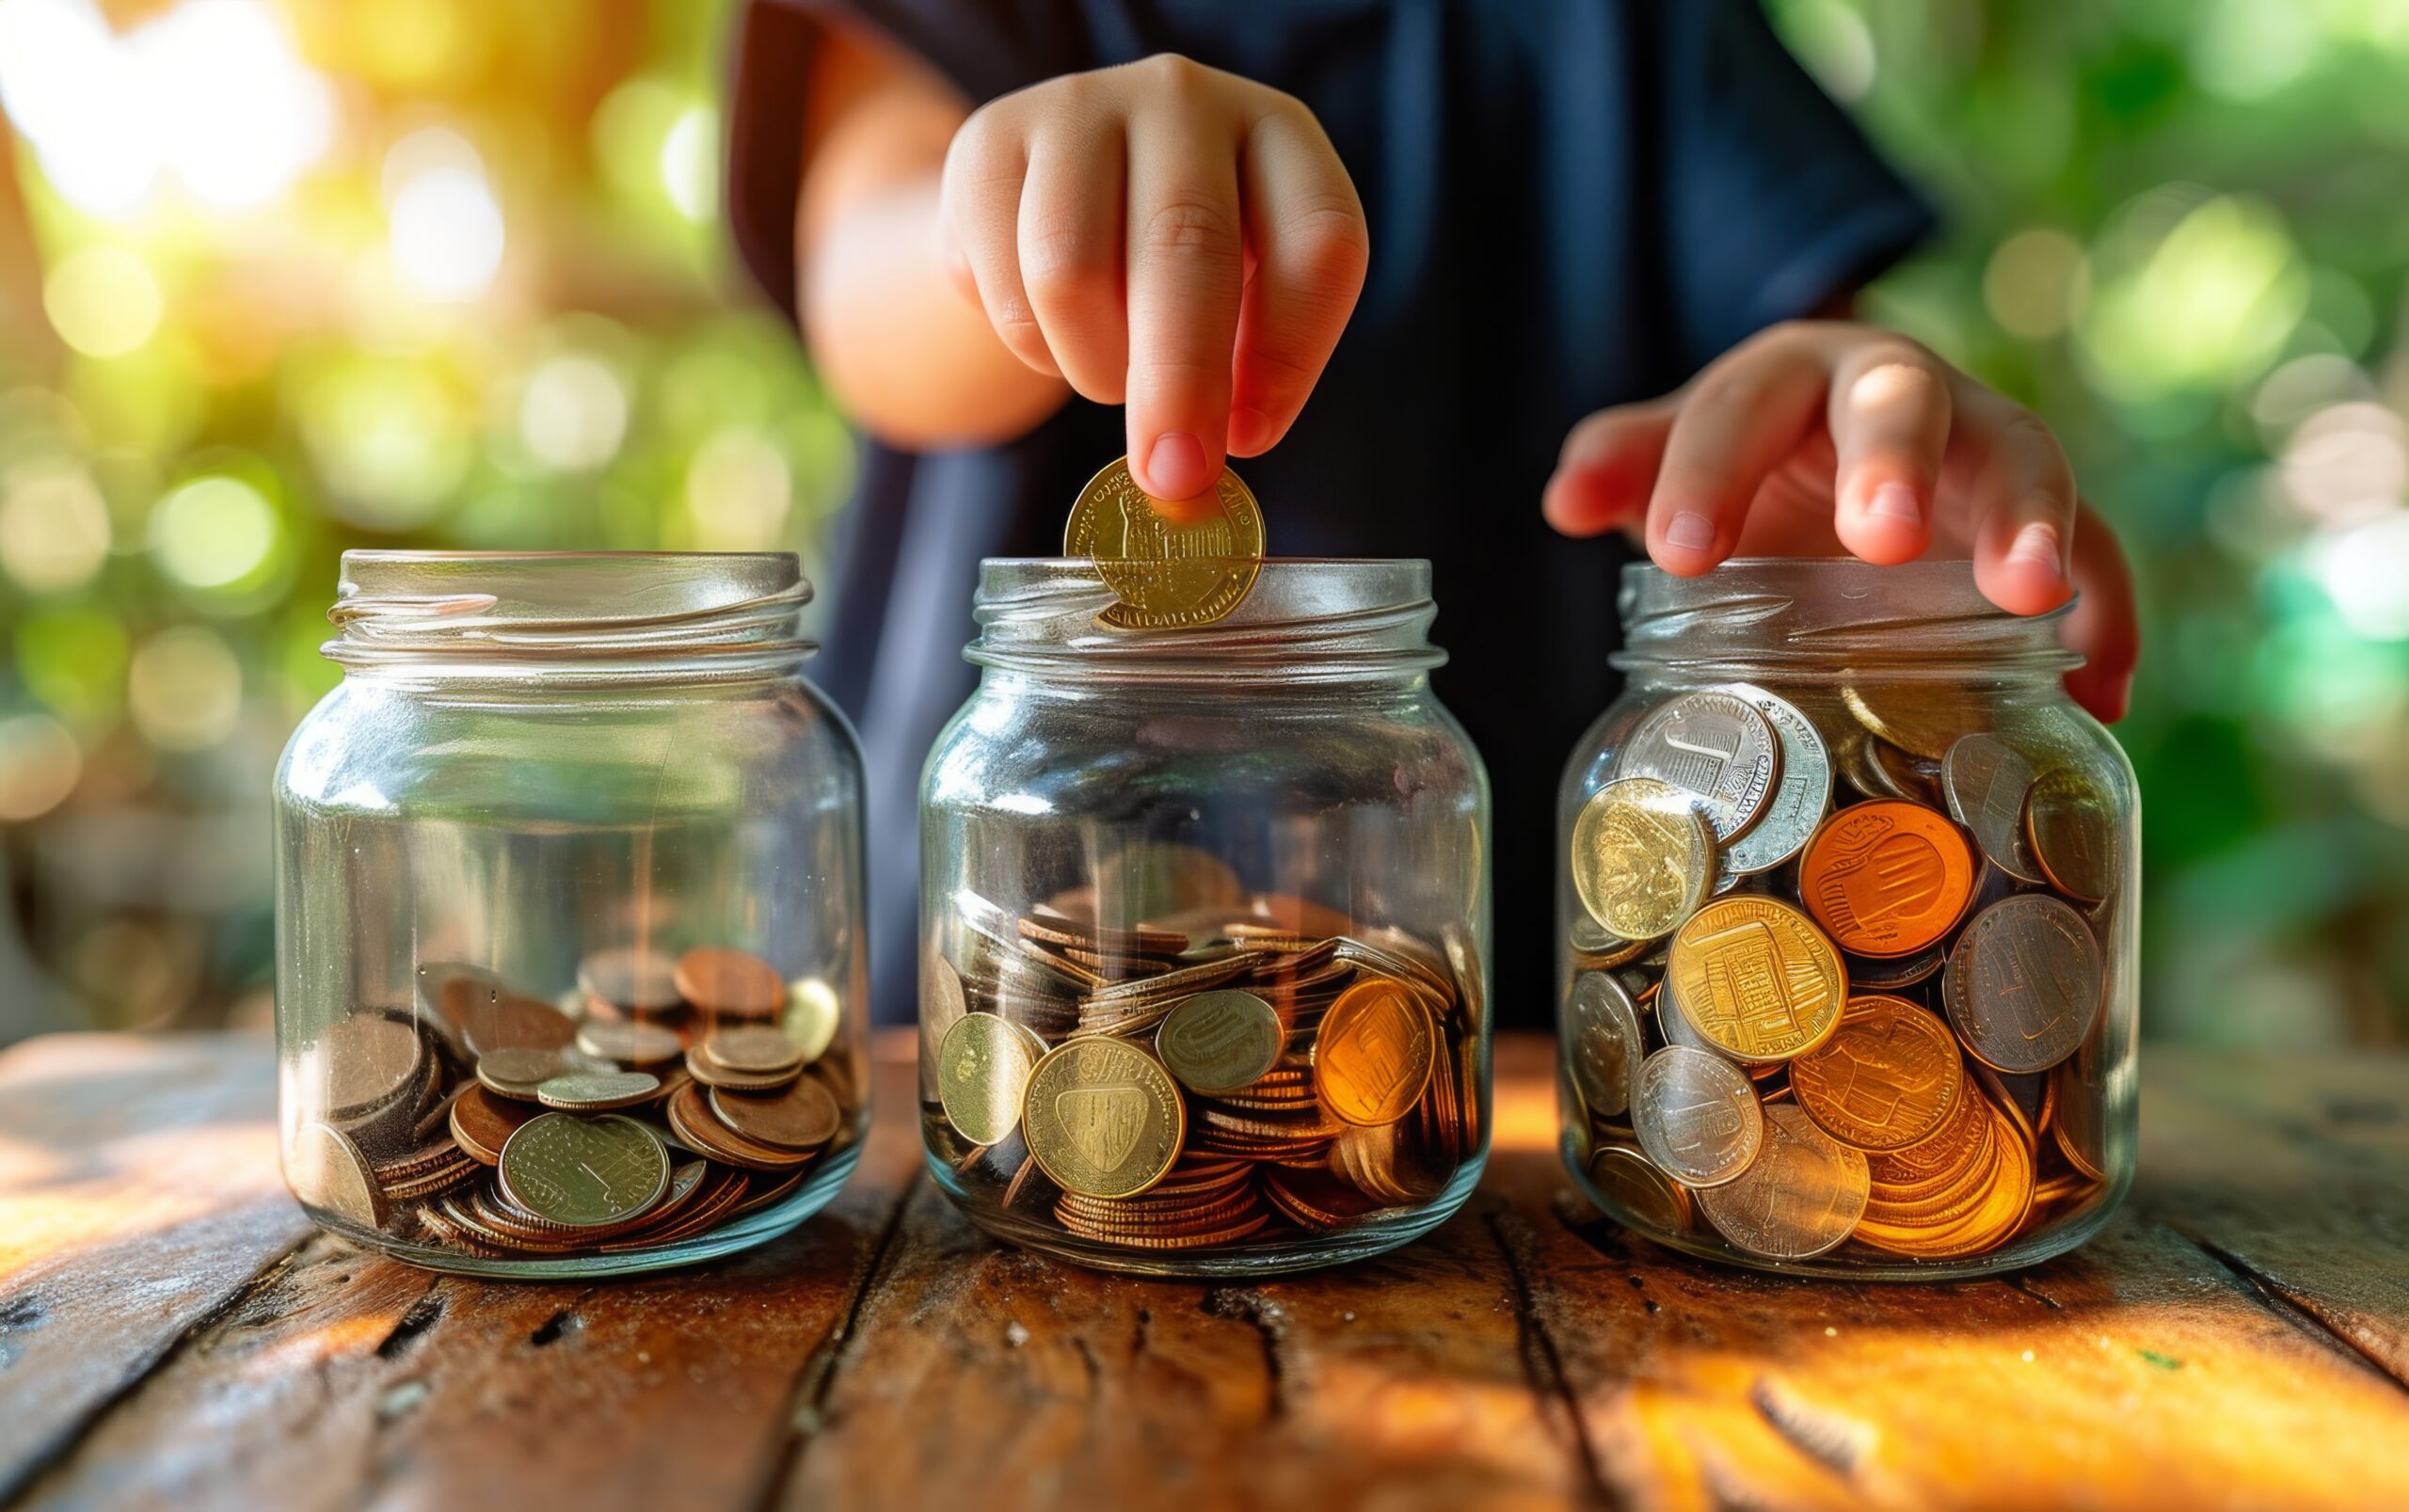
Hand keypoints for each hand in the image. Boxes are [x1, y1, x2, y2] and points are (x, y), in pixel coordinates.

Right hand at [941, 54, 1368, 515]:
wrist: (1046, 200)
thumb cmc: (1171, 266)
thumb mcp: (1238, 296)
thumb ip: (1242, 370)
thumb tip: (1193, 467)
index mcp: (1280, 134)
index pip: (1316, 241)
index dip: (1290, 353)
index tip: (1251, 438)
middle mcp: (1185, 100)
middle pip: (1188, 246)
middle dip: (1181, 381)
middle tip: (1172, 476)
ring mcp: (1081, 107)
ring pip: (1072, 271)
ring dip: (1095, 365)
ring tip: (1110, 379)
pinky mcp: (989, 141)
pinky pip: (1005, 280)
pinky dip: (1030, 343)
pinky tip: (1051, 332)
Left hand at [1541, 322, 2138, 721]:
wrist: (1843, 458)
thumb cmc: (1747, 466)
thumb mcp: (1676, 458)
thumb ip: (1625, 467)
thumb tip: (1565, 499)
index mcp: (1787, 378)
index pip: (1742, 407)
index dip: (1709, 473)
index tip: (1678, 553)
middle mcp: (1896, 391)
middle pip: (1904, 401)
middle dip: (1894, 463)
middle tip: (1882, 538)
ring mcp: (1981, 445)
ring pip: (2022, 457)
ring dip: (2028, 523)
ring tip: (2031, 599)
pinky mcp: (2039, 514)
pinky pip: (2098, 550)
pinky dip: (2104, 614)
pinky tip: (2100, 694)